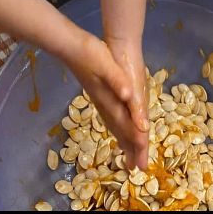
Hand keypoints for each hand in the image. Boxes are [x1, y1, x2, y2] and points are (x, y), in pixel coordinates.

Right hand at [65, 31, 148, 168]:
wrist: (69, 46)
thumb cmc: (89, 52)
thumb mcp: (106, 64)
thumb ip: (117, 81)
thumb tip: (128, 97)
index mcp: (108, 97)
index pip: (125, 122)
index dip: (135, 139)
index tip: (143, 157)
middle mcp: (103, 102)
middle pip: (120, 129)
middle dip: (130, 147)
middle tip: (138, 167)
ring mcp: (99, 99)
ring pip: (114, 124)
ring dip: (123, 140)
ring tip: (129, 155)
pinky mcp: (97, 93)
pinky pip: (109, 116)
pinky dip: (116, 127)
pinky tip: (116, 128)